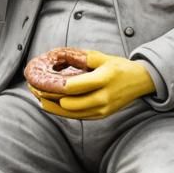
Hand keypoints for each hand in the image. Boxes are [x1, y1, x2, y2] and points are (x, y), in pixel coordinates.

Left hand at [31, 50, 155, 119]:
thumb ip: (81, 58)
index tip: (40, 80)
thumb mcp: (102, 57)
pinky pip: (76, 116)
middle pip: (68, 103)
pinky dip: (61, 111)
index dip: (55, 86)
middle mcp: (103, 97)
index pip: (74, 87)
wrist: (140, 82)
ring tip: (37, 96)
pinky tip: (50, 104)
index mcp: (104, 79)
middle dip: (49, 96)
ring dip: (51, 105)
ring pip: (70, 113)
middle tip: (33, 87)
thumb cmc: (119, 67)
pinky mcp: (100, 116)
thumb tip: (58, 56)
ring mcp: (102, 110)